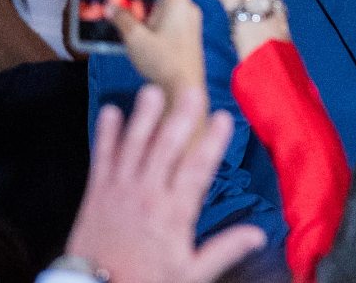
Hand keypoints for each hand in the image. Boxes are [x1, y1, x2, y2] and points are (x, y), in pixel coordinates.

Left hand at [66, 86, 266, 282]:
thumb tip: (259, 235)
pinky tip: (110, 111)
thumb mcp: (191, 273)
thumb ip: (224, 249)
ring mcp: (120, 190)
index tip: (224, 117)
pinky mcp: (97, 191)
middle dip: (180, 117)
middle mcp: (147, 195)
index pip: (197, 170)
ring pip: (133, 146)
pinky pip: (101, 157)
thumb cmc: (146, 282)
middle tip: (192, 91)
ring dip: (143, 117)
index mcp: (174, 213)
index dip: (212, 142)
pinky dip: (105, 134)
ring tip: (151, 91)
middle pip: (166, 149)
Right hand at [109, 0, 206, 100]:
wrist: (184, 90)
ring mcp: (191, 24)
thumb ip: (122, 19)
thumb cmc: (162, 61)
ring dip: (149, 8)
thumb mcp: (135, 39)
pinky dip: (157, 20)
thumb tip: (111, 6)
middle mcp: (188, 9)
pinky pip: (172, 20)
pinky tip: (140, 31)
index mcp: (178, 2)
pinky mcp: (189, 37)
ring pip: (169, 6)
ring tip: (127, 13)